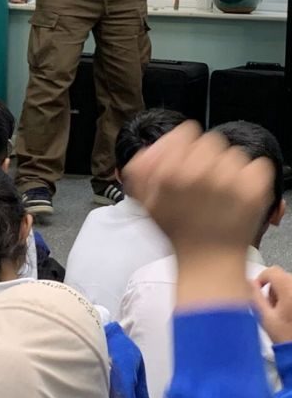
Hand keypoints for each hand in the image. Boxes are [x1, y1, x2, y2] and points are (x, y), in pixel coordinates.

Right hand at [124, 122, 272, 261]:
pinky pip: (256, 165)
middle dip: (206, 158)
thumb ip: (140, 172)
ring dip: (228, 169)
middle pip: (210, 141)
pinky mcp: (254, 188)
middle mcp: (200, 171)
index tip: (188, 159)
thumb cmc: (180, 236)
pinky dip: (250, 178)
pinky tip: (237, 196)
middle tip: (204, 181)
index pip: (187, 132)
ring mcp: (230, 179)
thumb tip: (146, 149)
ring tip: (221, 194)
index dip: (186, 145)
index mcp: (171, 172)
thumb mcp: (148, 204)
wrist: (209, 264)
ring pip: (233, 154)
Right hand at [252, 267, 291, 344]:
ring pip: (289, 284)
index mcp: (289, 290)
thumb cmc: (285, 337)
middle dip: (272, 289)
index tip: (257, 290)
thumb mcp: (265, 317)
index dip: (261, 278)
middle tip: (270, 307)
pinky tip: (289, 313)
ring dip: (282, 294)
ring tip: (280, 312)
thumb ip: (255, 297)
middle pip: (281, 277)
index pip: (272, 271)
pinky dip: (289, 297)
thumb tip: (249, 283)